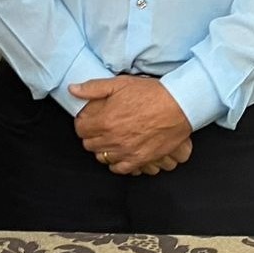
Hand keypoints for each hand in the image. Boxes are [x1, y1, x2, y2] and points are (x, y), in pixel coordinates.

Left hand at [70, 76, 192, 174]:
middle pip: (89, 144)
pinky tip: (120, 153)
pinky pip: (120, 168)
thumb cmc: (150, 94)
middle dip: (91, 136)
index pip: (80, 129)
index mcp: (104, 121)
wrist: (179, 106)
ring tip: (110, 140)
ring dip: (103, 149)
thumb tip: (73, 89)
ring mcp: (126, 151)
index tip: (88, 120)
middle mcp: (113, 139)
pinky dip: (117, 163)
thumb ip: (93, 88)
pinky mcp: (140, 159)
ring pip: (102, 157)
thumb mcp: (119, 84)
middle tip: (100, 128)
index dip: (83, 123)